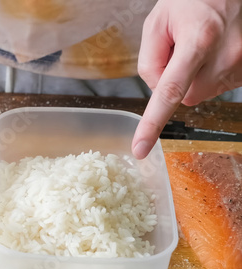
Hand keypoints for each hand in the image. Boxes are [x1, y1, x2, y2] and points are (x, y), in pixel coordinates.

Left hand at [133, 0, 241, 158]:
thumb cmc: (191, 0)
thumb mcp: (157, 23)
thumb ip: (149, 61)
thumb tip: (157, 91)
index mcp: (199, 40)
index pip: (169, 92)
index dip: (152, 124)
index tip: (140, 149)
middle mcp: (226, 56)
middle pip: (184, 97)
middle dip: (176, 81)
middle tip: (181, 50)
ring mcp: (241, 65)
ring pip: (201, 93)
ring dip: (194, 77)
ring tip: (201, 45)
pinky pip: (218, 86)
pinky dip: (210, 74)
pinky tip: (214, 51)